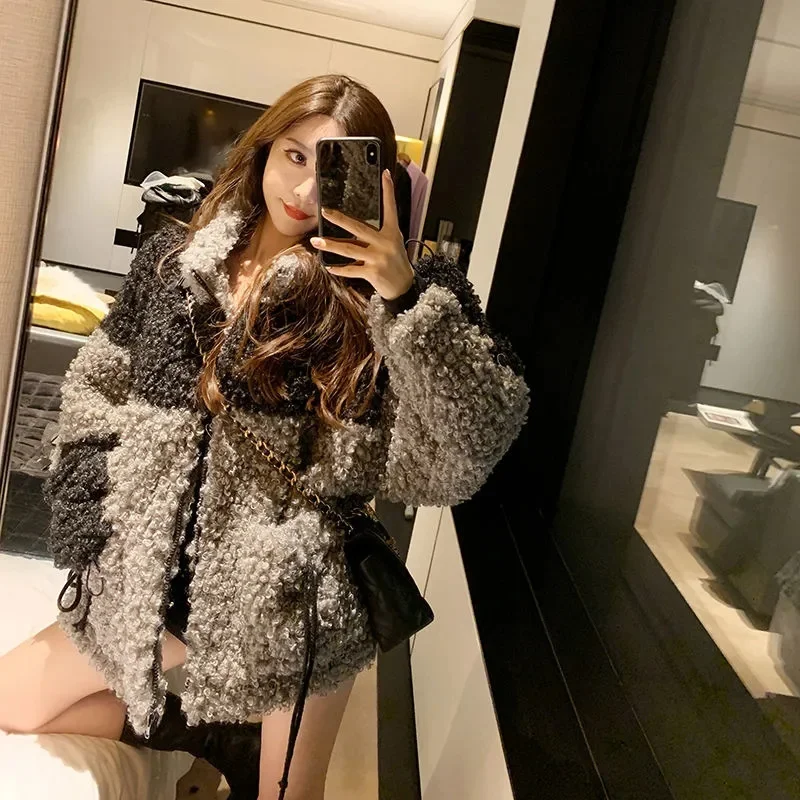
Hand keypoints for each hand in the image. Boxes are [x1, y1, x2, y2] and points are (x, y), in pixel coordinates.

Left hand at [310, 170, 414, 300]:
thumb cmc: (396, 262)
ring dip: (331, 245)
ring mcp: (378, 258)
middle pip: (358, 228)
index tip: (384, 174)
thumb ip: (379, 233)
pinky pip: (351, 270)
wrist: (404, 287)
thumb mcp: (393, 243)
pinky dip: (339, 269)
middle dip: (339, 219)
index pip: (390, 208)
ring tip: (316, 242)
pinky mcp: (372, 272)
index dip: (388, 191)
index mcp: (392, 233)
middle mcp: (385, 243)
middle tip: (324, 212)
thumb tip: (356, 226)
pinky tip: (328, 267)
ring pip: (349, 249)